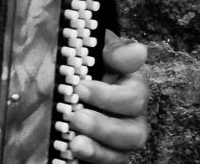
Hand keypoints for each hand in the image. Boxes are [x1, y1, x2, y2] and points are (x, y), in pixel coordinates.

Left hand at [68, 31, 149, 162]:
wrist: (60, 75)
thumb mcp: (92, 47)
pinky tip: (72, 151)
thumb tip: (139, 50)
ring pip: (123, 151)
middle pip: (134, 131)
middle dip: (104, 126)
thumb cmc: (80, 59)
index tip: (80, 88)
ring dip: (99, 148)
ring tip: (74, 142)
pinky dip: (92, 159)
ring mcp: (120, 136)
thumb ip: (113, 52)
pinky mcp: (105, 150)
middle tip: (75, 116)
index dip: (109, 96)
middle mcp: (131, 115)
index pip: (134, 96)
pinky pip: (107, 161)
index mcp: (130, 86)